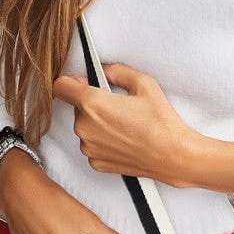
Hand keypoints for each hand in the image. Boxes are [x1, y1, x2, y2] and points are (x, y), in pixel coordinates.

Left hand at [52, 62, 196, 187]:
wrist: (173, 156)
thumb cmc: (161, 121)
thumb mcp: (144, 83)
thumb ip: (117, 71)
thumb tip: (103, 70)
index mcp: (92, 104)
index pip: (60, 86)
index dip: (71, 82)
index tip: (84, 83)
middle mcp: (84, 127)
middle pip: (76, 107)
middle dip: (92, 104)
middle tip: (118, 106)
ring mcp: (88, 147)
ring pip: (84, 127)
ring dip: (97, 123)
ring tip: (124, 125)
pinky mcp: (96, 162)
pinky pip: (92, 145)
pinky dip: (103, 141)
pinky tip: (124, 140)